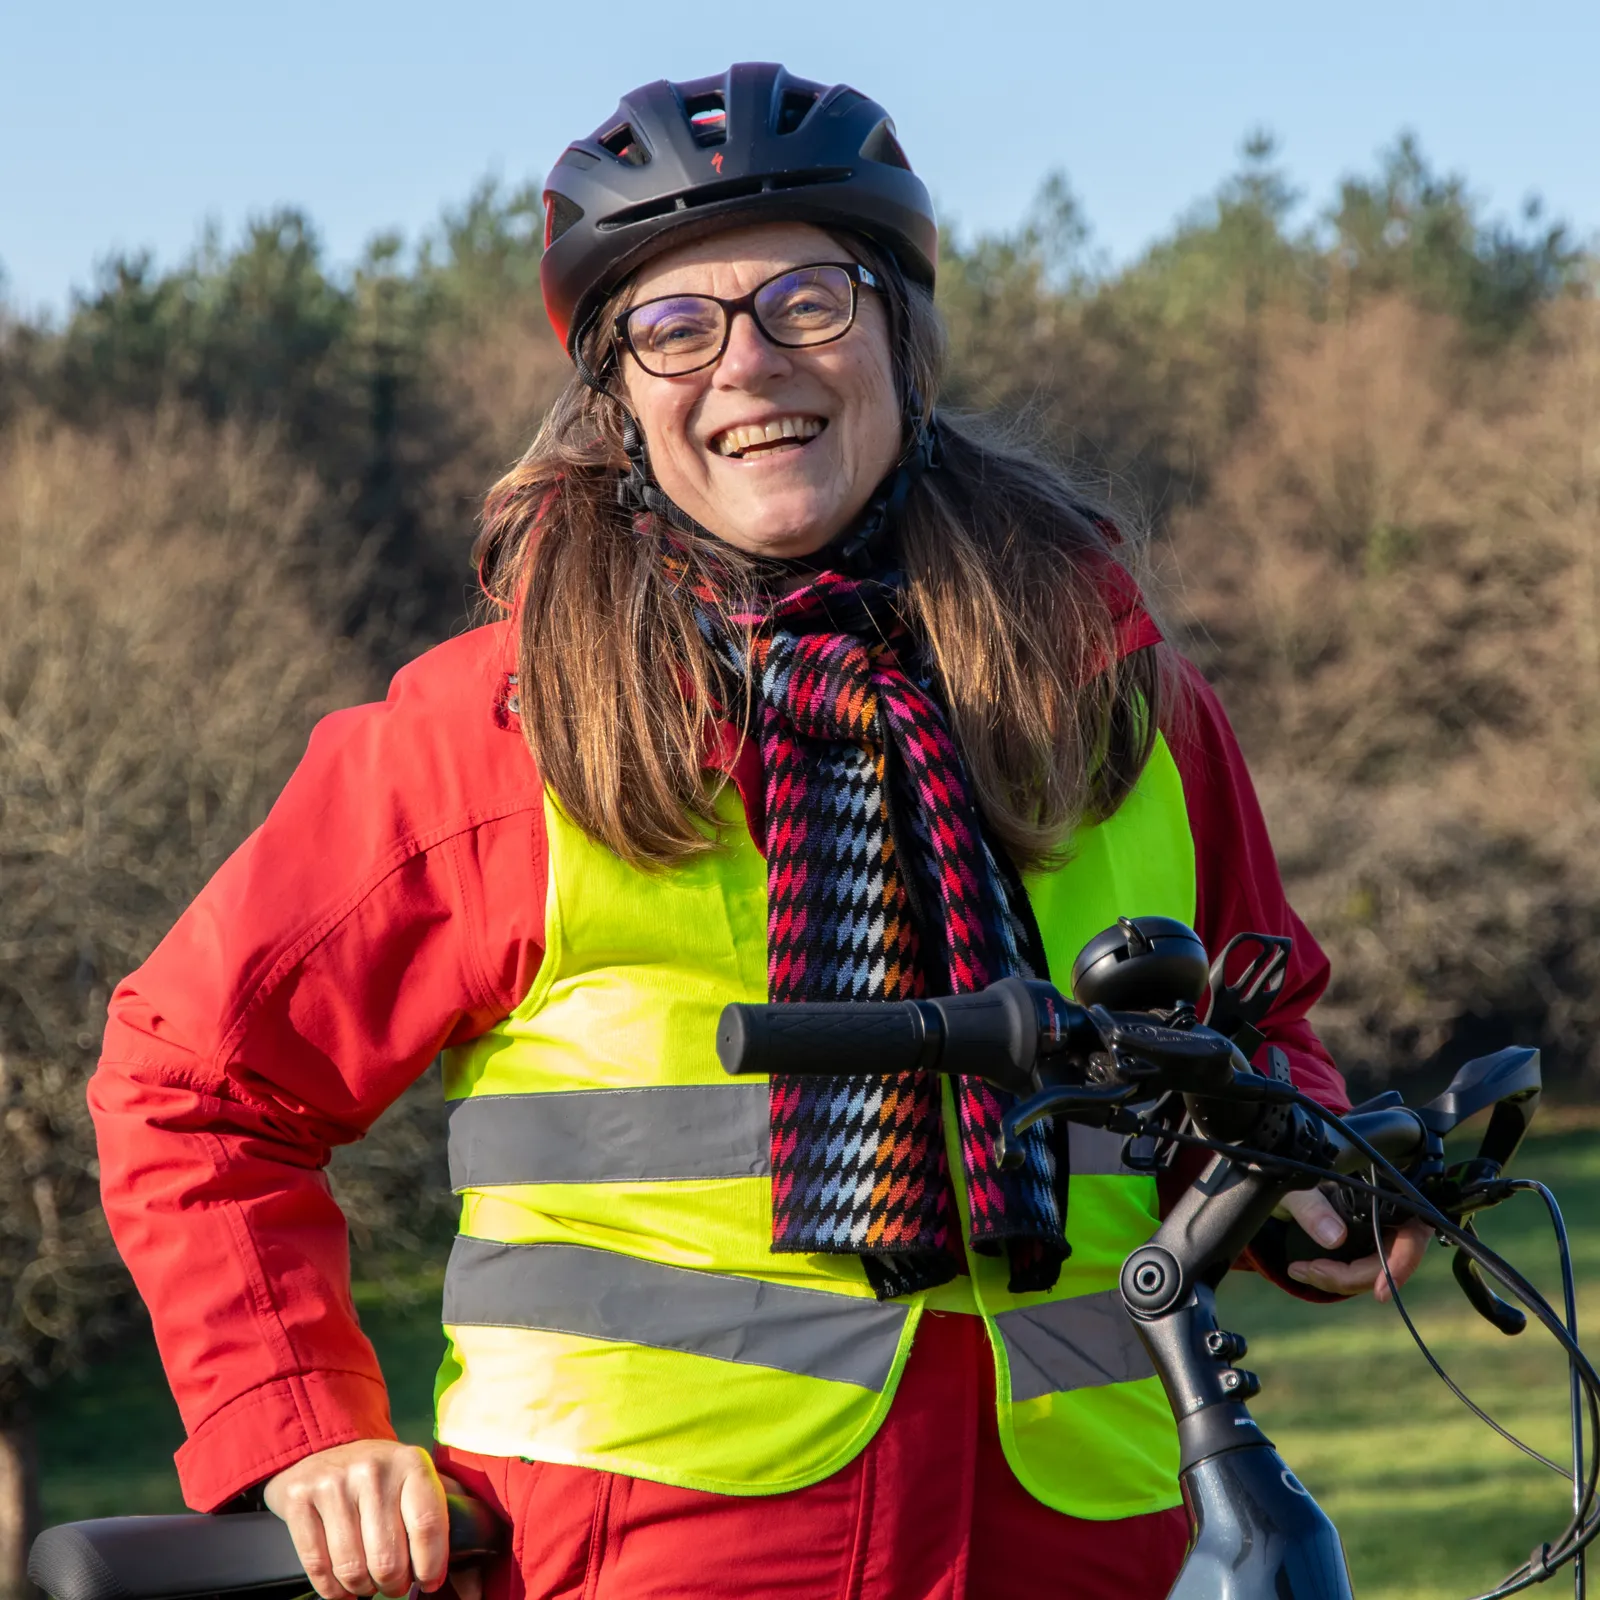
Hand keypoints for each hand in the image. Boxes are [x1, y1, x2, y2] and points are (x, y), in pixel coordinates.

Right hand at [264, 1440, 460, 1599]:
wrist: (323, 1449)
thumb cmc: (379, 1476)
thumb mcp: (415, 1480)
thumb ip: (442, 1517)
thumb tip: (473, 1576)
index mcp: (410, 1463)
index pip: (427, 1525)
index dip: (430, 1564)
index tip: (429, 1580)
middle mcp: (373, 1470)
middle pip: (387, 1557)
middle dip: (394, 1584)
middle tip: (394, 1583)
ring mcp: (333, 1484)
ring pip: (352, 1568)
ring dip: (363, 1588)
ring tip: (369, 1581)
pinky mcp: (300, 1500)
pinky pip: (318, 1567)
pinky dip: (333, 1589)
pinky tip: (343, 1584)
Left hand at [1277, 1186, 1431, 1301]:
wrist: (1287, 1196)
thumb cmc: (1295, 1186)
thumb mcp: (1296, 1190)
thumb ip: (1312, 1206)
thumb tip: (1336, 1237)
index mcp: (1388, 1196)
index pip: (1411, 1236)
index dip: (1400, 1265)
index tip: (1381, 1293)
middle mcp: (1392, 1218)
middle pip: (1391, 1263)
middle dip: (1353, 1276)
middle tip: (1313, 1271)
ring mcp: (1383, 1237)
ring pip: (1376, 1273)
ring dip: (1340, 1280)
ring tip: (1299, 1270)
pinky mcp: (1368, 1252)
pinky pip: (1362, 1274)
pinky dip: (1337, 1279)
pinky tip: (1306, 1272)